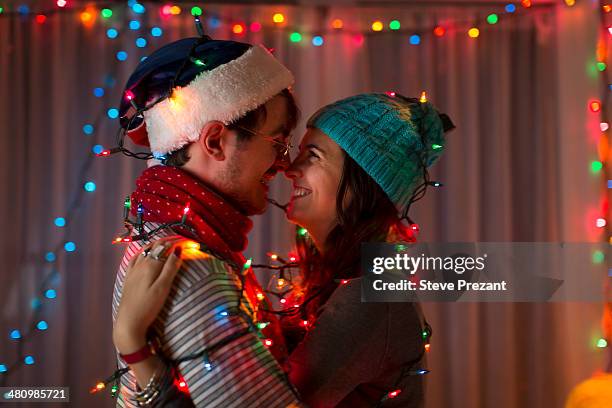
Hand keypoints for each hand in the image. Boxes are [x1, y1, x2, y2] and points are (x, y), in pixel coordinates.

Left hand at [113, 237, 183, 353]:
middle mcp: (140, 264)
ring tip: (165, 242)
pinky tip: (144, 253)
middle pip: (155, 247)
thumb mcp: (163, 288)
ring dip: (155, 244)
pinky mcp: (128, 277)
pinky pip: (134, 258)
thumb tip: (178, 250)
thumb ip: (170, 268)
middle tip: (179, 239)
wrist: (128, 322)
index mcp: (150, 265)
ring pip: (145, 250)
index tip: (188, 240)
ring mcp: (133, 270)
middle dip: (167, 241)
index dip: (177, 242)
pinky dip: (142, 252)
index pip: (166, 248)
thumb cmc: (148, 307)